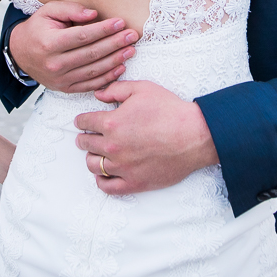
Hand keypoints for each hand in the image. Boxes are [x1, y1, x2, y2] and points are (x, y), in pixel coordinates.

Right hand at [9, 1, 137, 92]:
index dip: (103, 30)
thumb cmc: (37, 28)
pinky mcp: (65, 88)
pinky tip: (120, 67)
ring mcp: (60, 79)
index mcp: (49, 43)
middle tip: (132, 35)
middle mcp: (54, 63)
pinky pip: (90, 85)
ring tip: (131, 50)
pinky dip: (107, 78)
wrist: (20, 53)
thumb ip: (70, 9)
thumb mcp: (48, 12)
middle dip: (115, 44)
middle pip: (91, 54)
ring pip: (93, 71)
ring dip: (115, 60)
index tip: (120, 22)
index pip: (82, 36)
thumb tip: (94, 15)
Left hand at [74, 81, 218, 194]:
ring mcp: (123, 166)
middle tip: (87, 136)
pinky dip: (101, 180)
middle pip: (85, 144)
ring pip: (93, 165)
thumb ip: (116, 89)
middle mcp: (113, 146)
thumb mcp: (143, 89)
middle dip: (84, 138)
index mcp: (112, 122)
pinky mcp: (134, 182)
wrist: (194, 135)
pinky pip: (107, 186)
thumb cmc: (170, 110)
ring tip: (97, 153)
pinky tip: (105, 173)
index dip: (81, 120)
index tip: (82, 121)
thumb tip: (98, 95)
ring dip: (92, 157)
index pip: (84, 122)